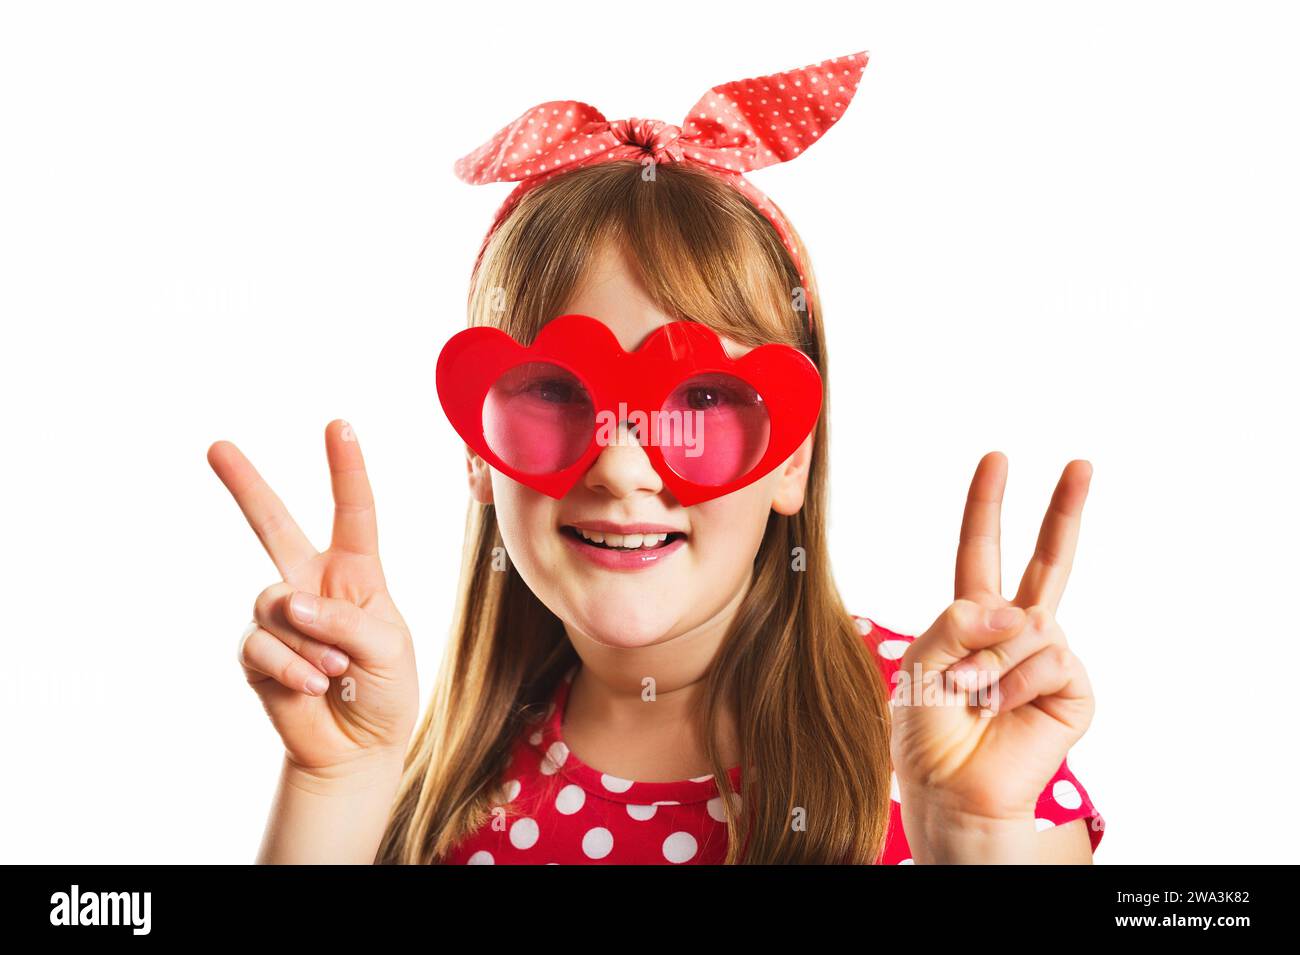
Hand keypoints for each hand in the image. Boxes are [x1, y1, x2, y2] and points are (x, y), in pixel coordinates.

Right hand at [208, 420, 417, 777]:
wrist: (356, 750)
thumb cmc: (385, 691)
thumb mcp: (388, 648)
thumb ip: (347, 619)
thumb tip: (292, 603)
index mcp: (355, 573)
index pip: (353, 512)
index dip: (346, 468)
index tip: (338, 423)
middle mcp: (312, 586)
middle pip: (274, 526)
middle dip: (245, 486)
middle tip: (216, 446)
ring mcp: (281, 618)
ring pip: (275, 603)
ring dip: (310, 643)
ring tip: (336, 672)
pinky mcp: (256, 653)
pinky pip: (261, 644)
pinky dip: (291, 668)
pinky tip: (313, 688)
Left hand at [890, 452, 1095, 829]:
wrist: (952, 789)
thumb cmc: (929, 731)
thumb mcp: (919, 665)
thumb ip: (954, 622)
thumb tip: (1018, 612)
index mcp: (973, 618)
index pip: (980, 550)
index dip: (987, 505)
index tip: (997, 459)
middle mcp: (1016, 631)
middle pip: (1046, 560)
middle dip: (1064, 510)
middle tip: (1081, 462)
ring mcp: (1048, 657)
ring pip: (1030, 625)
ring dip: (989, 663)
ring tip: (972, 697)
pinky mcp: (1073, 688)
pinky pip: (1048, 659)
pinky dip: (1016, 683)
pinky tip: (1005, 709)